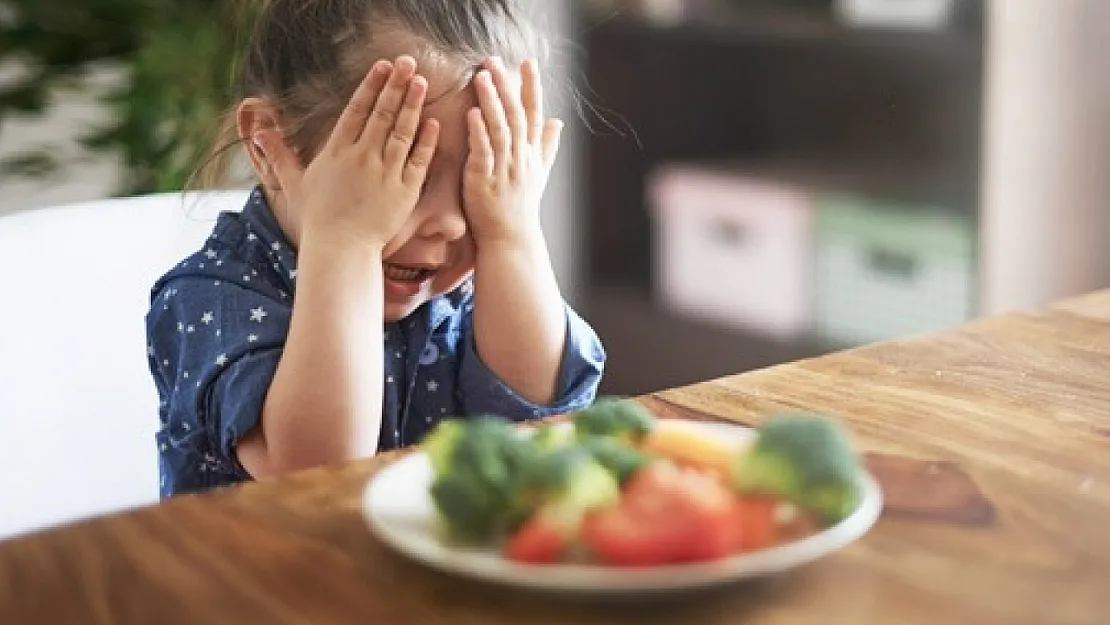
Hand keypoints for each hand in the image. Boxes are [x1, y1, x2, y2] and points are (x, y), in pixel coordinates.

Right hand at [253, 56, 439, 250]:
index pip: (357, 110)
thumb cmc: (318, 219)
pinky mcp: (404, 190)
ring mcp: (385, 172)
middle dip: (396, 85)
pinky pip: (418, 160)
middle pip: (382, 113)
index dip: (371, 86)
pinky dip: (427, 140)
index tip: (382, 66)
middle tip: (408, 62)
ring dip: (413, 104)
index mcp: (338, 151)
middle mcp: (362, 157)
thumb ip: (280, 155)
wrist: (340, 249)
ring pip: (402, 131)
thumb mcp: (295, 183)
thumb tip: (258, 132)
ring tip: (422, 82)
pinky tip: (434, 122)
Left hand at [463, 57, 562, 245]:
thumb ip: (547, 146)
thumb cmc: (521, 206)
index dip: (531, 87)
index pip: (534, 113)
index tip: (528, 62)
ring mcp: (504, 169)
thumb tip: (558, 121)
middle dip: (506, 86)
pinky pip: (483, 152)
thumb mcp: (539, 174)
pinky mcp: (484, 181)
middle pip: (516, 115)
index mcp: (532, 153)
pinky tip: (472, 113)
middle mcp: (521, 158)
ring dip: (491, 101)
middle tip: (494, 60)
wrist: (511, 239)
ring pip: (500, 129)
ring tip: (481, 77)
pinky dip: (478, 132)